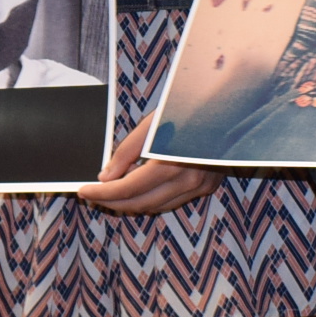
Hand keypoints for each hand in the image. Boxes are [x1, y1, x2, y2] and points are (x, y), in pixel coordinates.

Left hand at [78, 116, 223, 217]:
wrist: (231, 109)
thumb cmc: (187, 110)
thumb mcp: (151, 124)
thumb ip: (126, 152)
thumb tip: (105, 177)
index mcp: (171, 161)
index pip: (128, 188)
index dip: (103, 193)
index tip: (83, 191)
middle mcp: (187, 180)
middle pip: (140, 203)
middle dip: (112, 202)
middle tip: (92, 196)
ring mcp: (200, 187)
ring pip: (155, 207)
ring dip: (130, 205)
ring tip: (110, 196)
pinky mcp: (207, 188)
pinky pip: (172, 203)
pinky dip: (151, 201)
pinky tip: (137, 193)